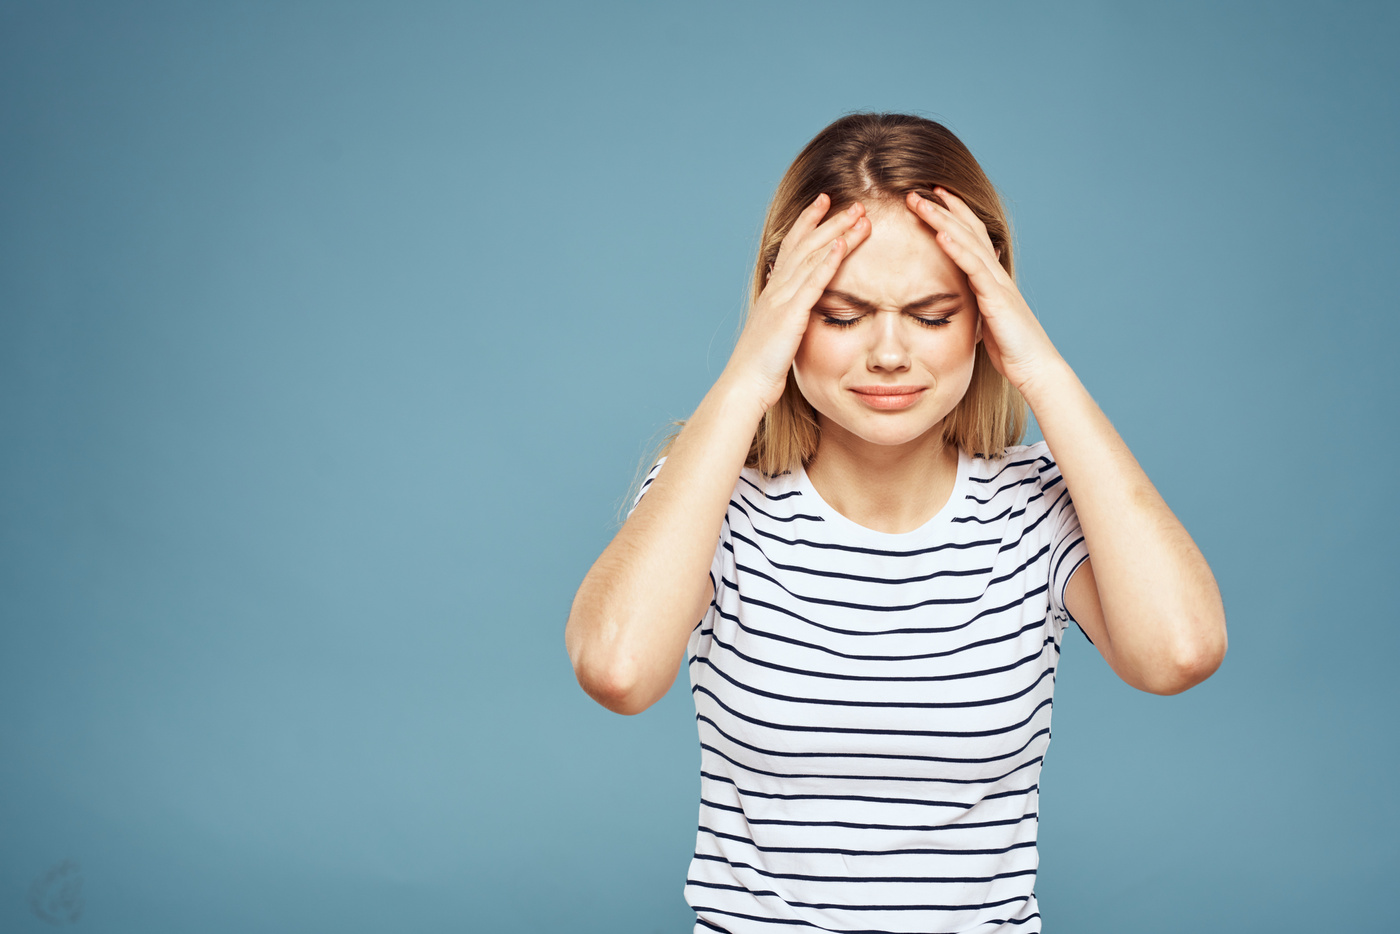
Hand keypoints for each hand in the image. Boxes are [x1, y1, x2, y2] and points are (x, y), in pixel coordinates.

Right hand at [721, 193, 871, 412]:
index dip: (808, 222)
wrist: (745, 384)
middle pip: (804, 244)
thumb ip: (782, 313)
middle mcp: (776, 289)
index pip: (792, 247)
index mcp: (773, 292)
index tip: (824, 202)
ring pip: (812, 256)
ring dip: (836, 233)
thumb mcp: (773, 333)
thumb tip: (786, 299)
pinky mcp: (790, 315)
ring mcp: (781, 299)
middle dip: (830, 220)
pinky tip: (842, 244)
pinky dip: (828, 261)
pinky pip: (812, 282)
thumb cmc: (760, 367)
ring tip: (859, 215)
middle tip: (855, 203)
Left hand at [905, 188, 1062, 393]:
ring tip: (920, 201)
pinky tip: (941, 234)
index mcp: (991, 278)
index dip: (952, 214)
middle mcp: (995, 273)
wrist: (1035, 368)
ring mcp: (998, 283)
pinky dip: (958, 249)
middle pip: (967, 230)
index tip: (931, 197)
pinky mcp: (997, 298)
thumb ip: (974, 303)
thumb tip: (959, 299)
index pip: (970, 237)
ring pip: (968, 242)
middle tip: (916, 189)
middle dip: (942, 208)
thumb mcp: (985, 320)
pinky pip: (974, 269)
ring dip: (943, 220)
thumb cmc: (1011, 349)